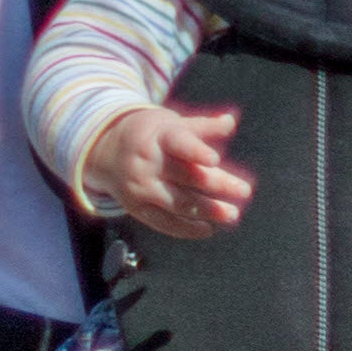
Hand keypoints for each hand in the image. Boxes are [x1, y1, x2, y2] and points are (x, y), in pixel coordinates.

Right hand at [76, 98, 252, 235]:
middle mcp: (148, 162)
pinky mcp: (136, 207)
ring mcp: (141, 186)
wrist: (106, 151)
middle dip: (218, 184)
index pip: (179, 144)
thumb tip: (230, 121)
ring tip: (232, 214)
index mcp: (159, 137)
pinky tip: (207, 229)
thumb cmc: (152, 135)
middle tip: (244, 191)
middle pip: (187, 176)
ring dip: (208, 210)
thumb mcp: (172, 124)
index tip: (214, 159)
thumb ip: (203, 127)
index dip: (196, 152)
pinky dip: (186, 228)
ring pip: (178, 202)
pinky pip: (163, 222)